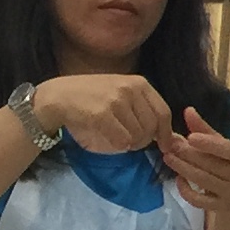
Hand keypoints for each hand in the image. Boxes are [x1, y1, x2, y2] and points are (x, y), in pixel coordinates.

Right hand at [30, 71, 170, 155]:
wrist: (59, 96)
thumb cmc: (92, 97)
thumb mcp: (122, 94)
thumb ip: (143, 109)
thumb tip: (170, 136)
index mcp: (139, 83)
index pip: (163, 112)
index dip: (167, 133)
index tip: (165, 146)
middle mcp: (130, 89)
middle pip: (152, 128)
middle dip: (145, 141)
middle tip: (132, 142)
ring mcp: (116, 100)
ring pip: (138, 137)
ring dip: (131, 144)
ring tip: (118, 137)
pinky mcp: (102, 114)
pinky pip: (122, 141)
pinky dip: (118, 146)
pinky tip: (110, 138)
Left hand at [160, 110, 229, 211]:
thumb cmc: (228, 164)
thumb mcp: (221, 145)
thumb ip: (203, 129)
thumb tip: (188, 110)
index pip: (228, 150)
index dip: (209, 144)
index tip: (190, 137)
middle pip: (211, 164)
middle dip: (188, 154)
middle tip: (170, 145)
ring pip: (203, 180)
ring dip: (183, 168)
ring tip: (168, 157)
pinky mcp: (219, 207)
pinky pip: (199, 200)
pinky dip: (186, 190)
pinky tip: (178, 179)